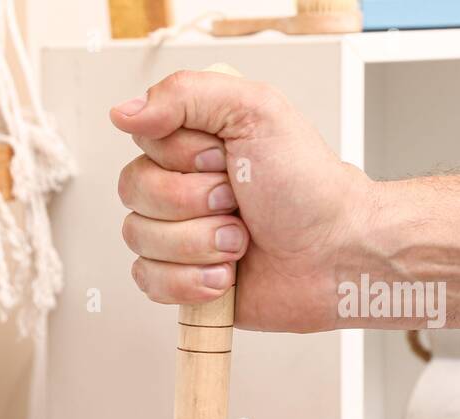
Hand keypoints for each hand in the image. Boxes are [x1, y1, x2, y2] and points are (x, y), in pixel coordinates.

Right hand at [111, 70, 375, 331]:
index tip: (226, 161)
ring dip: (198, 244)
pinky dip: (190, 282)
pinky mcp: (179, 278)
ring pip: (138, 239)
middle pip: (134, 191)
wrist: (335, 255)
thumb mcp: (256, 111)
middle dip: (192, 204)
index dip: (181, 158)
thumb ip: (185, 94)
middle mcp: (181, 184)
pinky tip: (224, 275)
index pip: (143, 143)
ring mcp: (177, 233)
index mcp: (194, 140)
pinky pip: (147, 280)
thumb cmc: (309, 187)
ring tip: (240, 243)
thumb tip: (124, 112)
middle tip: (238, 204)